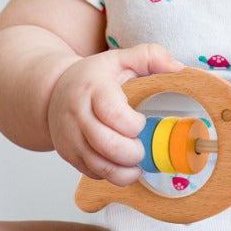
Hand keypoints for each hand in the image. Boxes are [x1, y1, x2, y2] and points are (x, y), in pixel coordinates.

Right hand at [48, 44, 182, 184]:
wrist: (52, 91)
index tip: (141, 121)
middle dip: (134, 153)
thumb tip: (177, 68)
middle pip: (108, 146)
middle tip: (141, 147)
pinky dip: (112, 174)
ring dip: (125, 170)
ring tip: (136, 160)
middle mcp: (77, 115)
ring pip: (100, 166)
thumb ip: (149, 57)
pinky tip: (120, 162)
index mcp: (93, 89)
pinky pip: (93, 173)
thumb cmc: (91, 77)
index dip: (134, 124)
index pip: (114, 114)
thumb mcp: (119, 59)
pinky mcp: (68, 154)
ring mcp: (70, 137)